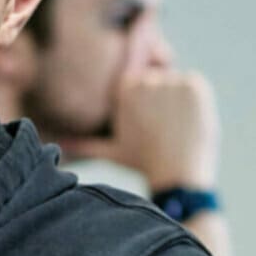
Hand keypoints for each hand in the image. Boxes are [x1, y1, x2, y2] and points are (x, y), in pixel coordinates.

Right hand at [59, 65, 218, 192]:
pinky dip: (197, 102)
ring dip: (181, 102)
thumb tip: (58, 148)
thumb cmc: (143, 163)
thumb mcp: (111, 151)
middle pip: (160, 80)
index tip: (152, 126)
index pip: (141, 83)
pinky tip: (189, 122)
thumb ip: (84, 144)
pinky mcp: (194, 85)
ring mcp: (170, 81)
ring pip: (178, 84)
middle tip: (165, 130)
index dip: (149, 105)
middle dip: (164, 101)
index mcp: (124, 89)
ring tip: (176, 129)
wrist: (177, 176)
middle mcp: (144, 80)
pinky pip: (196, 85)